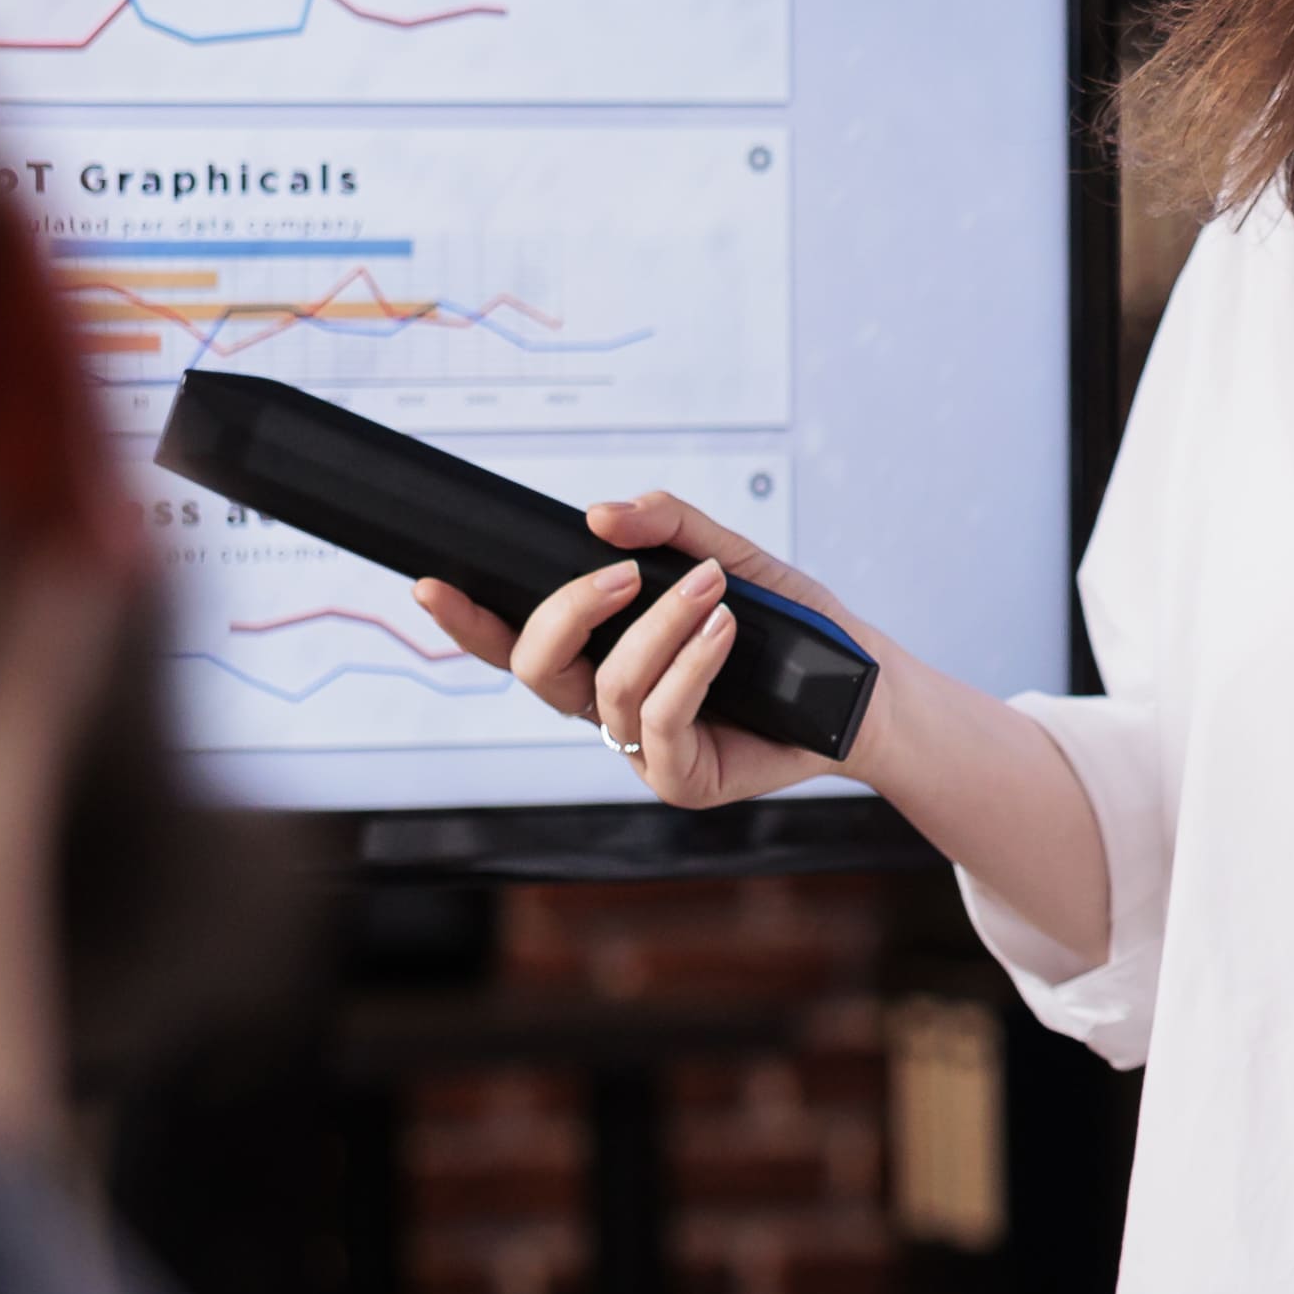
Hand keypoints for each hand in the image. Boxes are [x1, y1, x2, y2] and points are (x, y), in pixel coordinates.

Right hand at [418, 492, 867, 811]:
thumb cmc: (791, 627)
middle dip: (567, 612)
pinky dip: (690, 666)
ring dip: (657, 630)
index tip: (431, 582)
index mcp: (602, 653)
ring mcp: (639, 748)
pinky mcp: (680, 779)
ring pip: (607, 687)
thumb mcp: (729, 555)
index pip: (515, 639)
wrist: (862, 685)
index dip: (466, 620)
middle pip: (537, 667)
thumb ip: (667, 527)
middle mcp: (608, 703)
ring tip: (713, 592)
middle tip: (621, 573)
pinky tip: (724, 631)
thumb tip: (598, 514)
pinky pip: (660, 719)